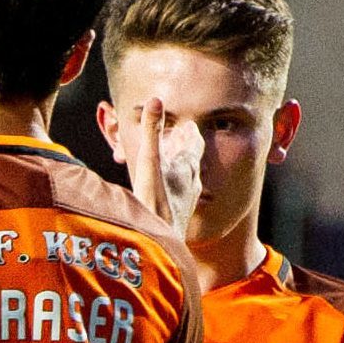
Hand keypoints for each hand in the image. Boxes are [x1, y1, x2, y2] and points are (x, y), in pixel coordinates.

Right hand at [125, 97, 202, 236]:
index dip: (190, 132)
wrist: (159, 243)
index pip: (193, 143)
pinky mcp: (177, 218)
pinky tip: (170, 197)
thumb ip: (152, 131)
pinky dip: (175, 188)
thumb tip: (155, 99)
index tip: (188, 124)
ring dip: (181, 169)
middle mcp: (190, 183)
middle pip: (191, 160)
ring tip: (176, 164)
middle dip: (186, 148)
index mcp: (186, 167)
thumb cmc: (155, 202)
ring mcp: (185, 202)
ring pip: (187, 180)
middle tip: (182, 139)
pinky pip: (179, 197)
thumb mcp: (150, 161)